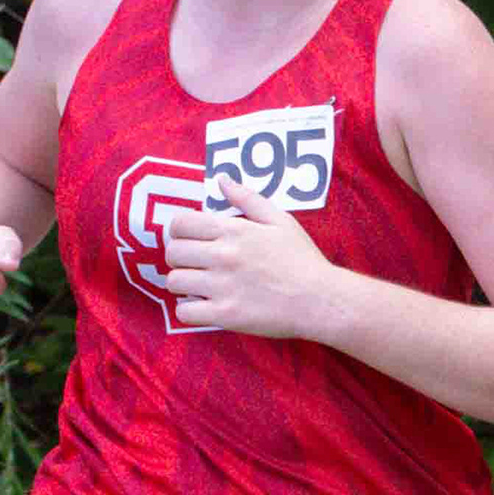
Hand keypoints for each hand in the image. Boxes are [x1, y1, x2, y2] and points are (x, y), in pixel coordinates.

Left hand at [160, 174, 339, 338]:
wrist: (320, 300)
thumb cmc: (302, 260)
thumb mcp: (280, 220)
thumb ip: (247, 198)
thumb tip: (221, 179)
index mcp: (234, 230)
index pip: (181, 223)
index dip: (179, 231)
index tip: (188, 240)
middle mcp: (223, 256)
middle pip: (173, 253)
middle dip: (179, 258)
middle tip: (194, 265)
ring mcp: (222, 287)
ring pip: (174, 282)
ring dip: (182, 285)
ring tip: (197, 287)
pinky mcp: (225, 315)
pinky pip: (185, 312)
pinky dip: (189, 311)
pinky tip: (203, 307)